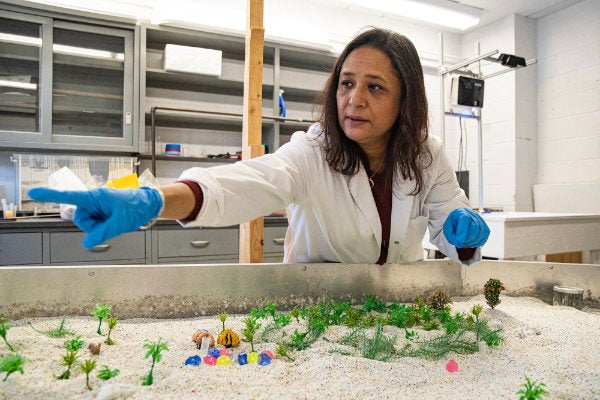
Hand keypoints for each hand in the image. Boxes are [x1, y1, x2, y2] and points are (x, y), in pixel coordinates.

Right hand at [27, 187, 162, 248]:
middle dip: (92, 226)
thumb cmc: (136, 207)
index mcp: (95, 197)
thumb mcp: (119, 223)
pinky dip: (102, 226)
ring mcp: (97, 206)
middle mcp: (93, 200)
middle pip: (80, 219)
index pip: (69, 196)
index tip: (32, 193)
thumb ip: (101, 234)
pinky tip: (113, 221)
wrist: (149, 205)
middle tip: (110, 223)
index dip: (49, 195)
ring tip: (114, 220)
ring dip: (99, 226)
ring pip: (87, 223)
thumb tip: (87, 244)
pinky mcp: (101, 211)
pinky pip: (95, 223)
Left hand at [443, 208, 489, 247]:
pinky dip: (479, 241)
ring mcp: (479, 219)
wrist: (458, 221)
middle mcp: (471, 213)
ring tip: (466, 243)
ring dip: (474, 241)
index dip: (463, 230)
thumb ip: (452, 237)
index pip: (465, 218)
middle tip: (462, 242)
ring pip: (481, 231)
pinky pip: (485, 234)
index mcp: (460, 212)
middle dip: (468, 238)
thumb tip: (460, 243)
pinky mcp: (484, 225)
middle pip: (474, 226)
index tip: (460, 239)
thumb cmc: (452, 226)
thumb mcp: (448, 231)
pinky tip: (472, 243)